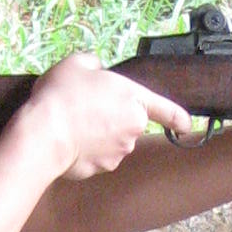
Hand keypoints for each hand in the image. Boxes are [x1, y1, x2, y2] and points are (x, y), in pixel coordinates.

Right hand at [26, 52, 195, 181]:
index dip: (179, 118)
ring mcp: (119, 152)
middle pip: (128, 123)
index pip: (167, 110)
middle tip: (85, 106)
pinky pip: (96, 156)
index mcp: (134, 99)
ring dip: (98, 134)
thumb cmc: (62, 94)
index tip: (186, 125)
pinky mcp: (101, 168)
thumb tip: (96, 72)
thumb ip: (93, 64)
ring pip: (112, 141)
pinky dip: (85, 150)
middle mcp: (133, 129)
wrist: (44, 132)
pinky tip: (68, 140)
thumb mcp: (77, 63)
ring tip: (72, 123)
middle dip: (112, 117)